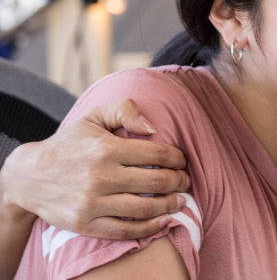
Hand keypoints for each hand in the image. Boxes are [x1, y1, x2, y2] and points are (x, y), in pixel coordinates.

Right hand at [0, 99, 190, 239]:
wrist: (27, 176)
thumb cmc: (68, 144)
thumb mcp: (92, 117)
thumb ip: (124, 110)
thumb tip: (153, 128)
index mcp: (106, 148)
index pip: (158, 153)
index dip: (178, 158)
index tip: (182, 161)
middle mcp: (100, 176)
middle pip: (158, 181)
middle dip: (180, 181)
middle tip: (185, 181)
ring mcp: (92, 202)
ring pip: (146, 207)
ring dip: (171, 204)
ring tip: (179, 200)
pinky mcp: (85, 223)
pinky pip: (125, 230)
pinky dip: (150, 228)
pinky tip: (163, 220)